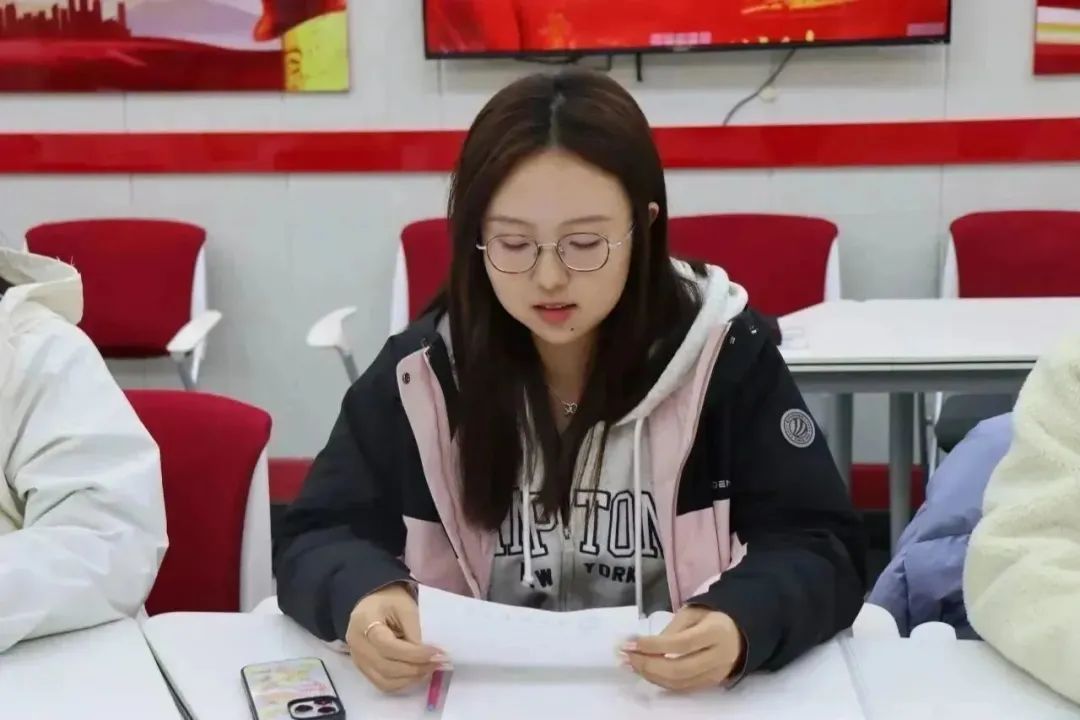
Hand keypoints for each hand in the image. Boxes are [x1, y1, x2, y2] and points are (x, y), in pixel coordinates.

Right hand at [345, 583, 446, 692]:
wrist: (373, 603)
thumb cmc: (391, 600)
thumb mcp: (406, 607)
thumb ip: (415, 631)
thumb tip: (428, 656)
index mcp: (364, 621)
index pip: (387, 646)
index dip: (414, 654)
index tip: (437, 653)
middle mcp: (357, 644)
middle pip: (386, 666)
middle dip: (416, 668)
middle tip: (438, 662)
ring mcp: (358, 659)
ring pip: (385, 680)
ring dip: (411, 678)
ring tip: (430, 668)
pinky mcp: (363, 669)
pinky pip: (383, 684)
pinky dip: (402, 683)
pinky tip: (417, 674)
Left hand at [623, 607, 744, 691]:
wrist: (738, 633)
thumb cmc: (711, 617)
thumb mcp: (692, 612)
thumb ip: (671, 629)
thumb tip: (645, 646)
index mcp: (716, 632)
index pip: (682, 644)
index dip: (654, 646)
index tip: (632, 643)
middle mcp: (719, 657)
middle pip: (679, 669)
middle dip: (648, 665)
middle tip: (627, 656)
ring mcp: (716, 674)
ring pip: (679, 683)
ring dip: (650, 675)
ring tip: (631, 664)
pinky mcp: (711, 684)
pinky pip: (682, 688)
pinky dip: (661, 681)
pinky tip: (645, 672)